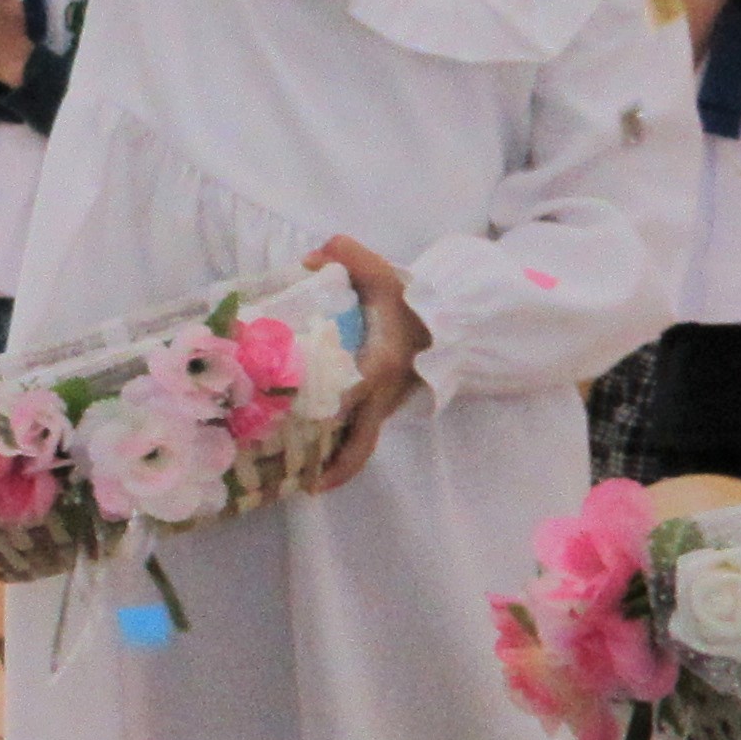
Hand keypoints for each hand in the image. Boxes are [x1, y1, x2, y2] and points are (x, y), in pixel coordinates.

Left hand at [300, 233, 424, 495]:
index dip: (319, 415)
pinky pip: (360, 438)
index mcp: (380, 366)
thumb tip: (310, 257)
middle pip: (357, 444)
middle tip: (291, 482)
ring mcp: (385, 408)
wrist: (451, 323)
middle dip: (328, 467)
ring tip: (294, 484)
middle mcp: (382, 397)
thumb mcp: (383, 275)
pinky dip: (338, 454)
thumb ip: (348, 255)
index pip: (347, 398)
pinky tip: (308, 464)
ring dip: (331, 467)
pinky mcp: (383, 410)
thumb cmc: (412, 302)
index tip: (289, 426)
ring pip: (358, 447)